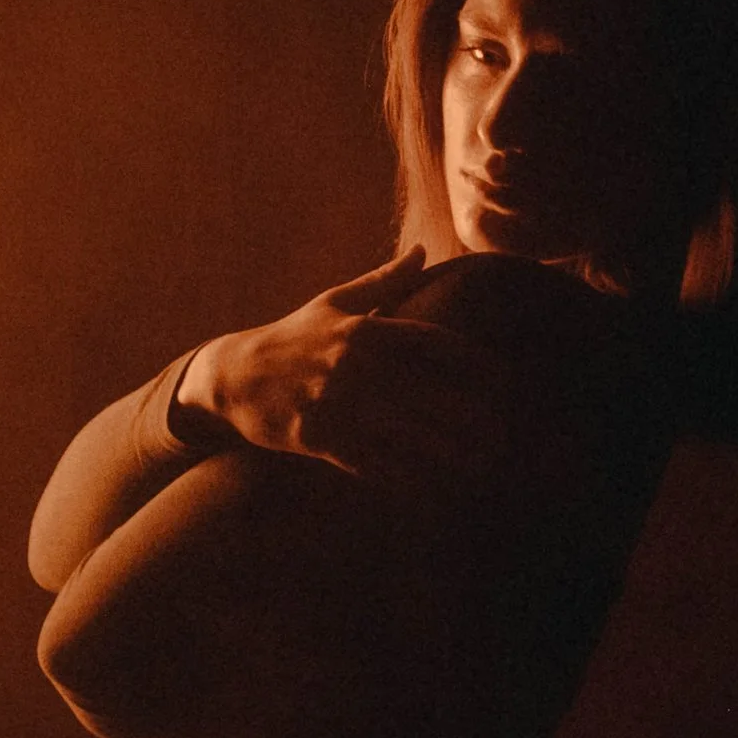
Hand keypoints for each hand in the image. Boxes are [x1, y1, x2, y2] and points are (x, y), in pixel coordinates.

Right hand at [179, 251, 520, 484]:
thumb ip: (384, 281)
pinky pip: (371, 461)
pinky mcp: (318, 437)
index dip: (474, 363)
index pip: (433, 344)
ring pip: (404, 431)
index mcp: (364, 329)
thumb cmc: (292, 337)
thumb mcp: (335, 303)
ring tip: (478, 465)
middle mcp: (354, 364)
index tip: (505, 381)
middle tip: (503, 433)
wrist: (232, 376)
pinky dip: (402, 475)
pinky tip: (430, 487)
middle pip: (427, 391)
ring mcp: (336, 402)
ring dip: (445, 452)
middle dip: (469, 414)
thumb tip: (423, 251)